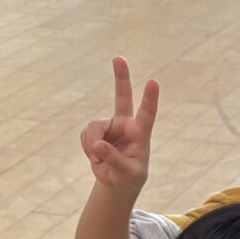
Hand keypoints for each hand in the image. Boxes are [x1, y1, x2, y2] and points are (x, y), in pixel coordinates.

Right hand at [80, 57, 158, 191]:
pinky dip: (86, 148)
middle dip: (121, 77)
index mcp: (140, 133)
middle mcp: (125, 125)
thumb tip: (97, 145)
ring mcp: (109, 126)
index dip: (150, 98)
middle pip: (122, 97)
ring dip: (92, 143)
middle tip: (119, 58)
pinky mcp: (95, 131)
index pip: (147, 114)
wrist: (117, 181)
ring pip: (94, 126)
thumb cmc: (129, 177)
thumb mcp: (126, 173)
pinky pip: (85, 135)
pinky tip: (94, 157)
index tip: (154, 82)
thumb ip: (113, 159)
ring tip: (97, 160)